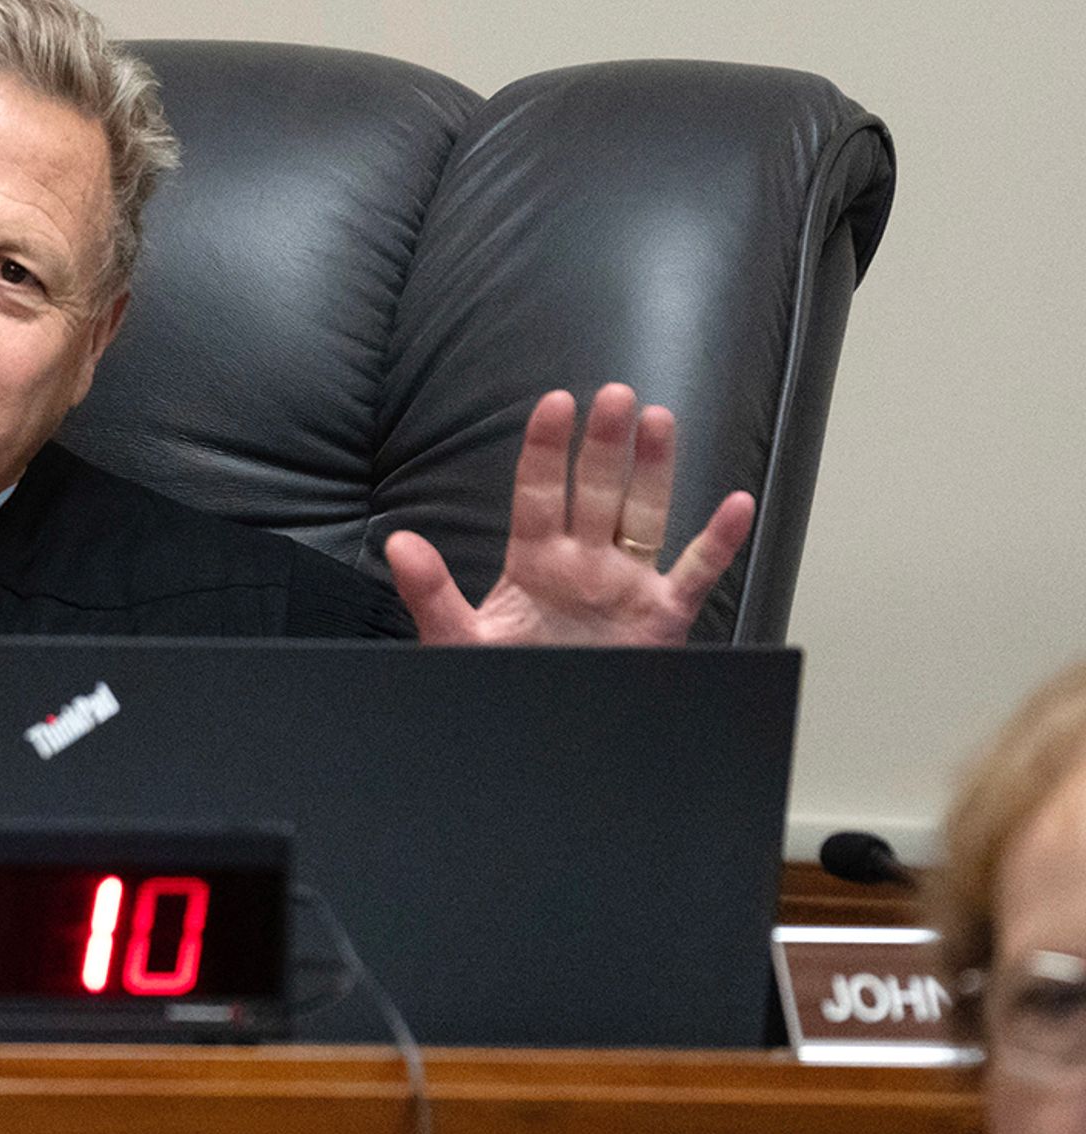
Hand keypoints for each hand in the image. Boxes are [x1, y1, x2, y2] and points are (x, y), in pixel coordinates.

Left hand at [386, 385, 755, 647]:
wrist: (550, 739)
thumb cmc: (504, 682)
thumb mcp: (460, 639)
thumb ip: (431, 592)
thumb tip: (398, 544)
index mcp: (534, 564)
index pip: (540, 494)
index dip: (547, 450)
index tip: (555, 404)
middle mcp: (583, 565)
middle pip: (597, 492)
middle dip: (605, 445)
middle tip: (615, 394)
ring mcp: (625, 587)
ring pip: (644, 516)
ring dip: (655, 470)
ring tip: (658, 420)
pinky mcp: (662, 618)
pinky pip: (695, 574)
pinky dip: (718, 542)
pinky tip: (735, 504)